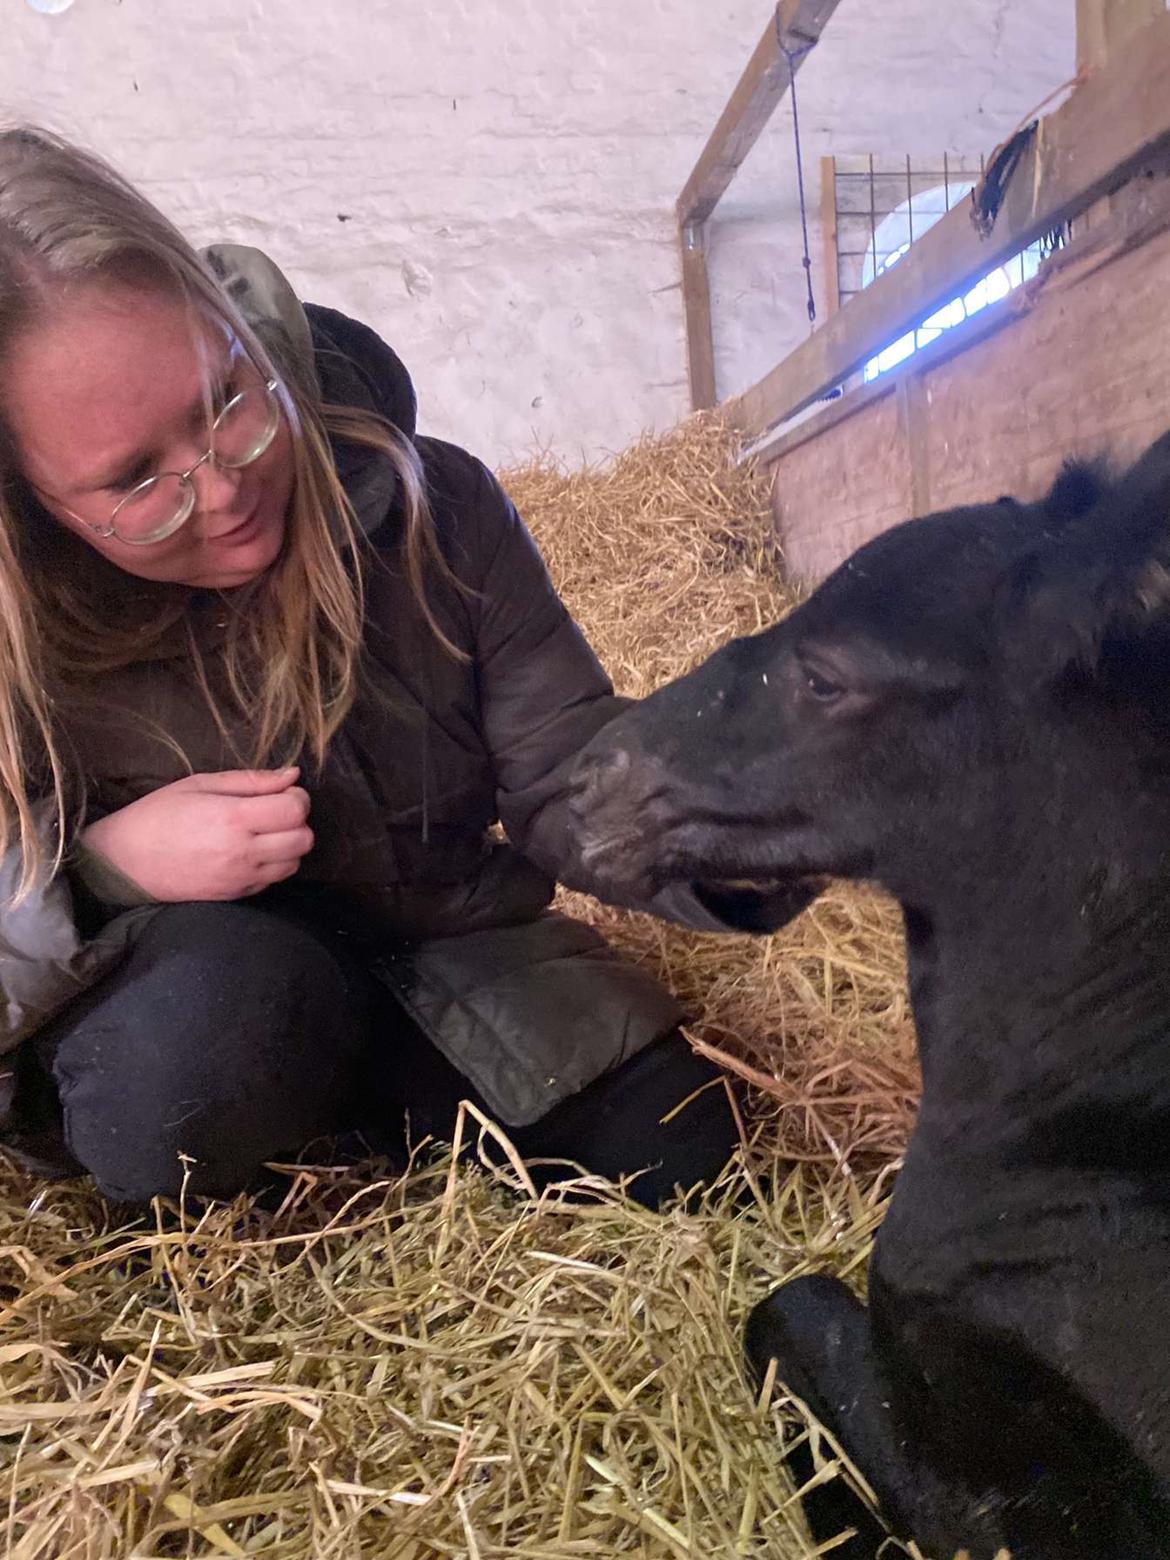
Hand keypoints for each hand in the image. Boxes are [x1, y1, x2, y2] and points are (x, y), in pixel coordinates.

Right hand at [80, 768, 313, 902]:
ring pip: (295, 863)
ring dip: (289, 845)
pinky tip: (252, 851)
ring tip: (264, 833)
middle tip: (275, 811)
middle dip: (297, 821)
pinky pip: (275, 879)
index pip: (295, 810)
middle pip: (304, 839)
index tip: (282, 792)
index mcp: (233, 818)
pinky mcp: (236, 895)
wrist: (125, 862)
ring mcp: (241, 878)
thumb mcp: (200, 784)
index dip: (297, 798)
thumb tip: (292, 775)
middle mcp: (243, 852)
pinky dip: (274, 864)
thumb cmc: (159, 815)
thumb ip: (251, 780)